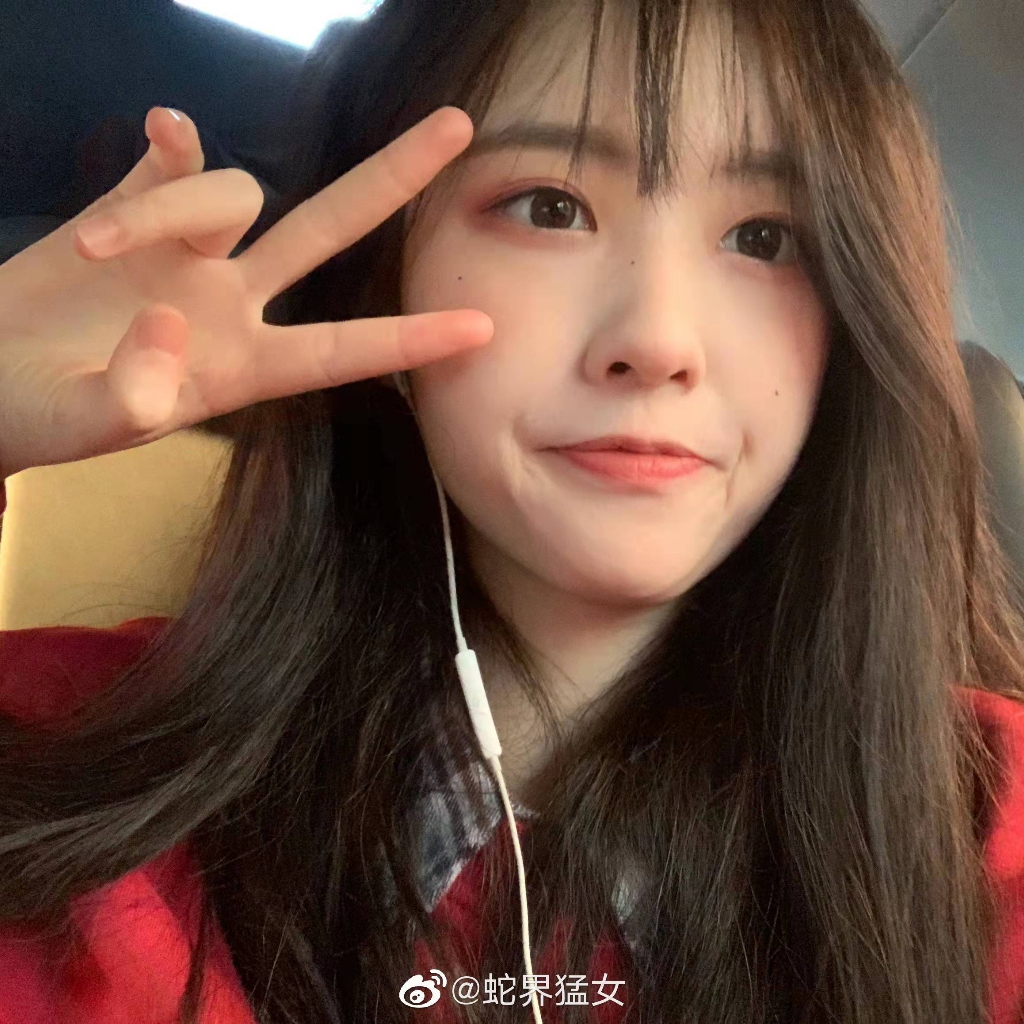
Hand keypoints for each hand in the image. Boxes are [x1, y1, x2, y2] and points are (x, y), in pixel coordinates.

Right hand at [0, 105, 492, 479]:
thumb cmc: (36, 416)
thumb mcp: (84, 427)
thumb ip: (129, 399)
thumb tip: (171, 320)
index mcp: (241, 367)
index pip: (341, 351)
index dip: (410, 340)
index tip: (483, 328)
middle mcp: (231, 302)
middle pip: (328, 231)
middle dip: (390, 180)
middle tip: (459, 124)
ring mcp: (186, 254)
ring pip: (228, 195)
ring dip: (170, 204)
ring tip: (96, 248)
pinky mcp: (131, 213)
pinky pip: (167, 161)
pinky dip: (171, 145)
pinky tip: (161, 129)